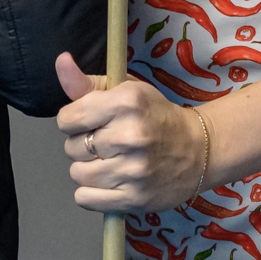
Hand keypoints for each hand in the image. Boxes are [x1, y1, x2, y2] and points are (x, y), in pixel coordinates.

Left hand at [54, 52, 207, 211]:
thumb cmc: (155, 117)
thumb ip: (87, 82)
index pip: (68, 119)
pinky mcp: (135, 198)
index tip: (89, 122)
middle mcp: (130, 135)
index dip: (73, 121)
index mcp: (126, 102)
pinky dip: (92, 192)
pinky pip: (85, 199)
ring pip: (77, 174)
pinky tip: (109, 181)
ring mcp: (133, 170)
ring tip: (109, 162)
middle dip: (82, 144)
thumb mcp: (127, 91)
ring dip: (87, 169)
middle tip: (106, 142)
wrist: (199, 151)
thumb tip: (61, 60)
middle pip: (71, 147)